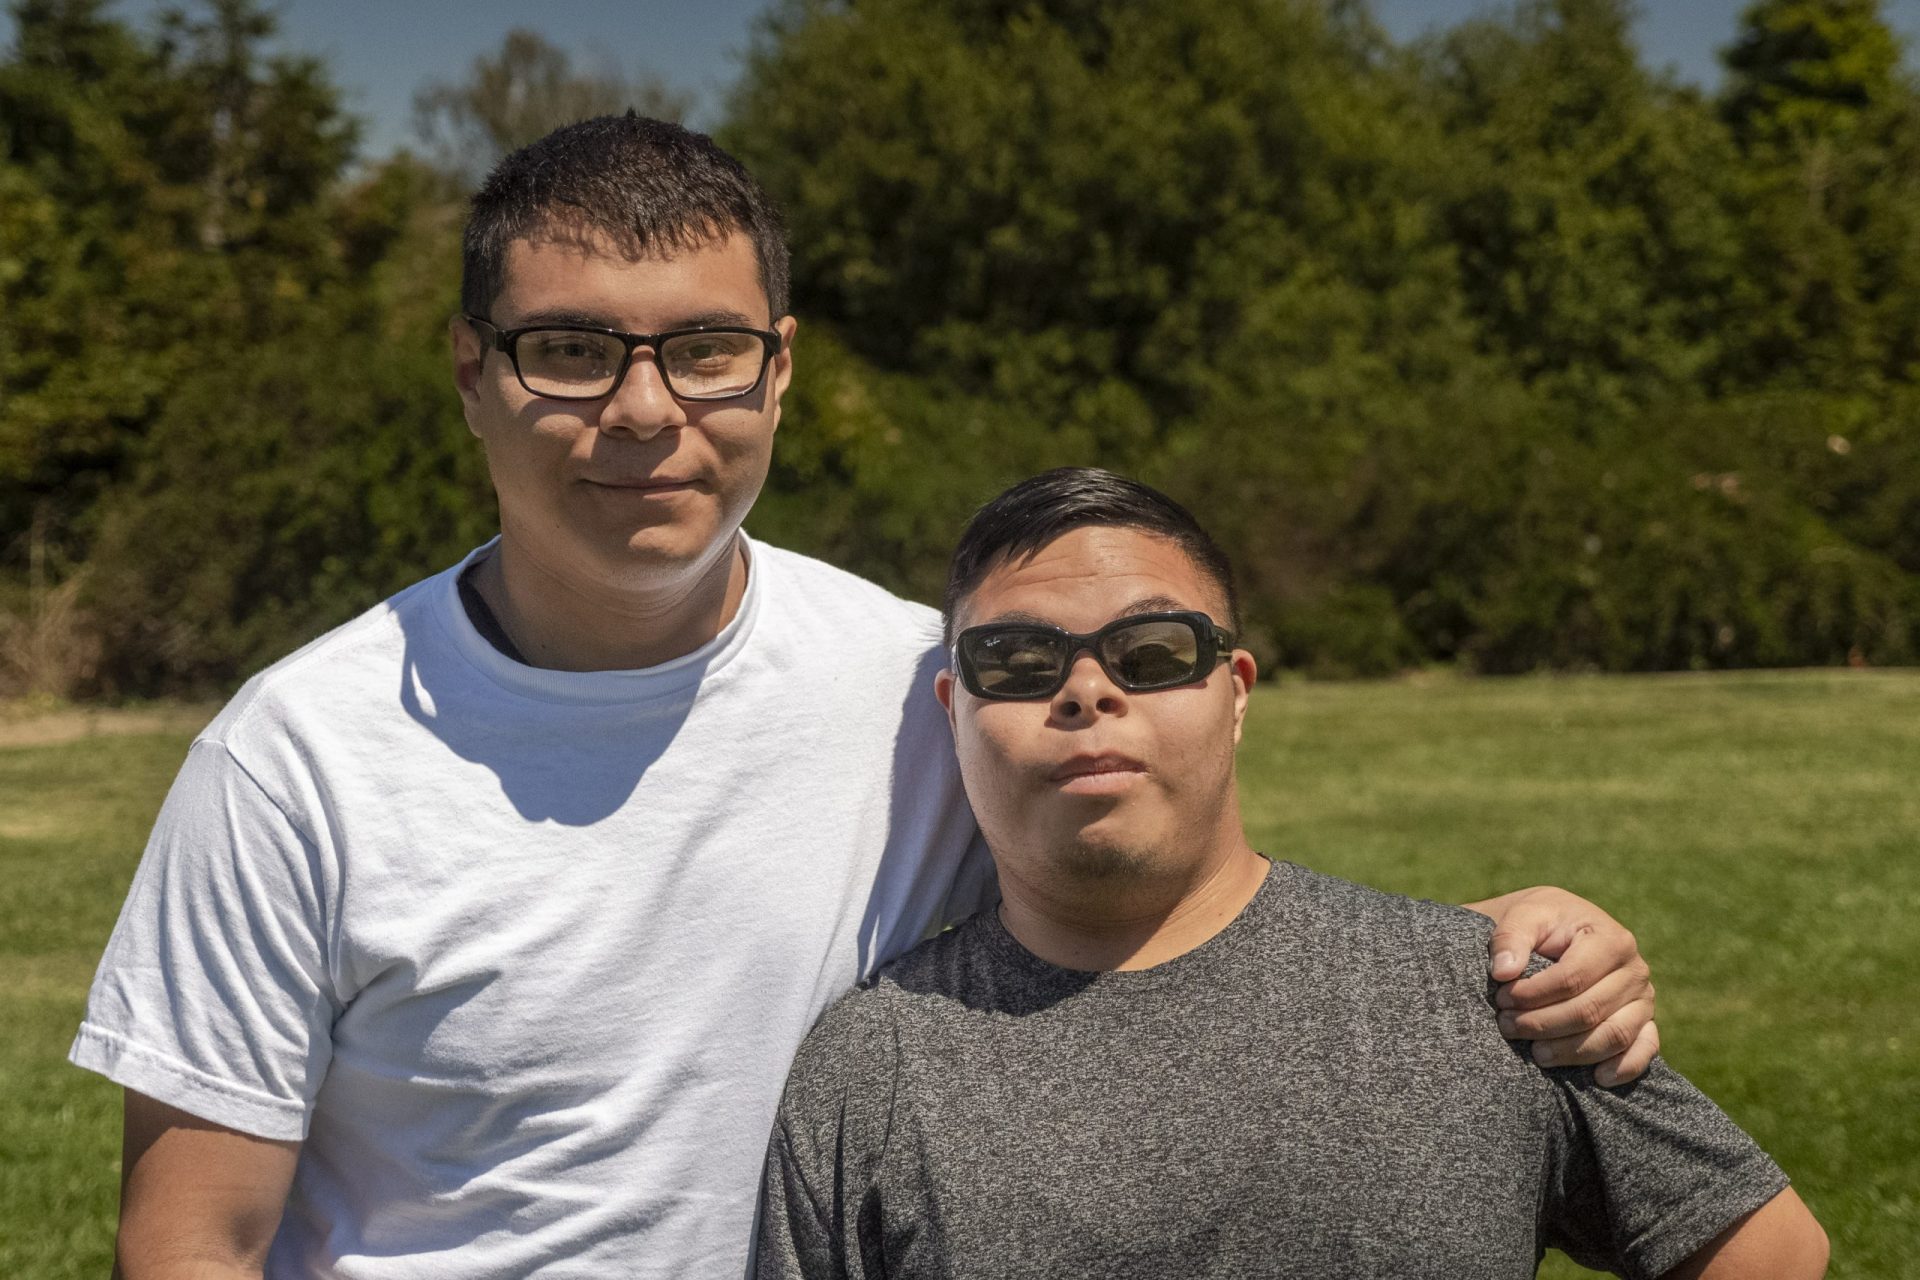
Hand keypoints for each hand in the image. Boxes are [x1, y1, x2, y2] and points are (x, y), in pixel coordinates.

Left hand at [1464, 885, 1657, 1085]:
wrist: (1561, 930)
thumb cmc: (1543, 923)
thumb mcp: (1524, 916)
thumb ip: (1511, 938)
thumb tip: (1503, 972)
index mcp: (1611, 939)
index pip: (1572, 978)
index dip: (1533, 995)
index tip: (1502, 1000)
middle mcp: (1635, 971)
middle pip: (1589, 1010)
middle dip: (1543, 1024)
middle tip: (1506, 1026)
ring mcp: (1643, 1000)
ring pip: (1612, 1036)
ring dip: (1571, 1051)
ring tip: (1535, 1053)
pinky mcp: (1645, 1023)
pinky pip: (1644, 1050)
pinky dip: (1624, 1068)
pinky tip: (1597, 1078)